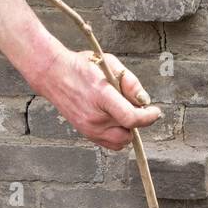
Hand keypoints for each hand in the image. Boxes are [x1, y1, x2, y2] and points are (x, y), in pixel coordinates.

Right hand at [28, 48, 161, 149]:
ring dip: (127, 131)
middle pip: (128, 133)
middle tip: (132, 106)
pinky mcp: (86, 134)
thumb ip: (130, 82)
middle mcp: (94, 117)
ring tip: (119, 112)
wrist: (53, 75)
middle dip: (136, 123)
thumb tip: (144, 101)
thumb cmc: (82, 66)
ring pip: (120, 142)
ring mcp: (88, 128)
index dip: (147, 118)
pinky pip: (110, 144)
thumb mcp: (110, 63)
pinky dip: (117, 135)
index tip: (155, 112)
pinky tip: (112, 119)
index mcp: (101, 96)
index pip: (130, 118)